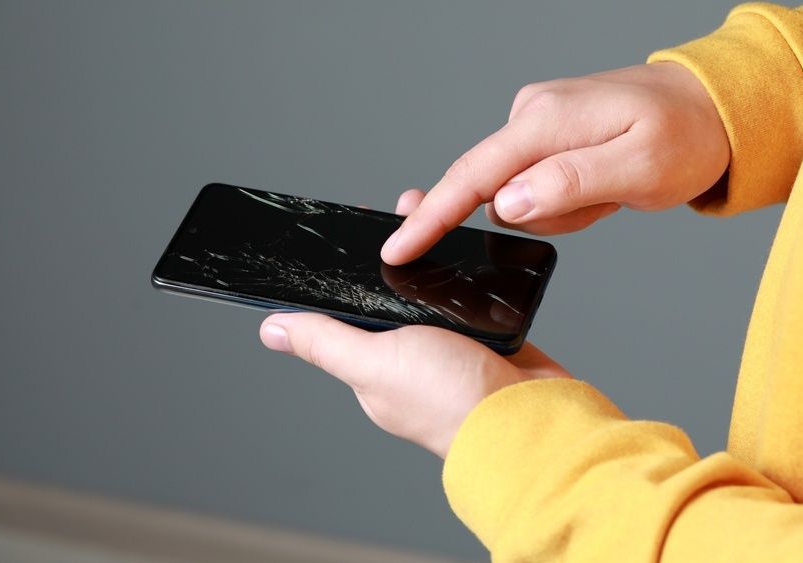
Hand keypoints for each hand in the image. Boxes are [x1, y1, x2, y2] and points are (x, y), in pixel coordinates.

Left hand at [259, 192, 571, 457]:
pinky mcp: (488, 336)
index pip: (347, 311)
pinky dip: (468, 269)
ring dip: (433, 252)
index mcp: (373, 366)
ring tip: (433, 215)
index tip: (346, 230)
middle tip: (398, 211)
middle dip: (394, 250)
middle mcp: (409, 356)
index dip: (346, 271)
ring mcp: (450, 345)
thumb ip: (326, 341)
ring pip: (432, 288)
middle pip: (391, 292)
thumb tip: (271, 329)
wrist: (530, 416)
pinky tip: (468, 246)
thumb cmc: (451, 400)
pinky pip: (470, 294)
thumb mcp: (374, 363)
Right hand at [381, 62, 729, 264]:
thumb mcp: (641, 168)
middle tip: (605, 202)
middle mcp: (531, 114)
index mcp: (546, 120)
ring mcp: (537, 122)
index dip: (432, 216)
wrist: (712, 108)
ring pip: (522, 196)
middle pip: (497, 192)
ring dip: (566, 209)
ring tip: (613, 189)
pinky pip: (539, 187)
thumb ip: (570, 184)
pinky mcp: (547, 135)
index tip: (397, 247)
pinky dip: (570, 199)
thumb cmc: (687, 136)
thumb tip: (506, 203)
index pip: (473, 175)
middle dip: (546, 215)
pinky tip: (605, 183)